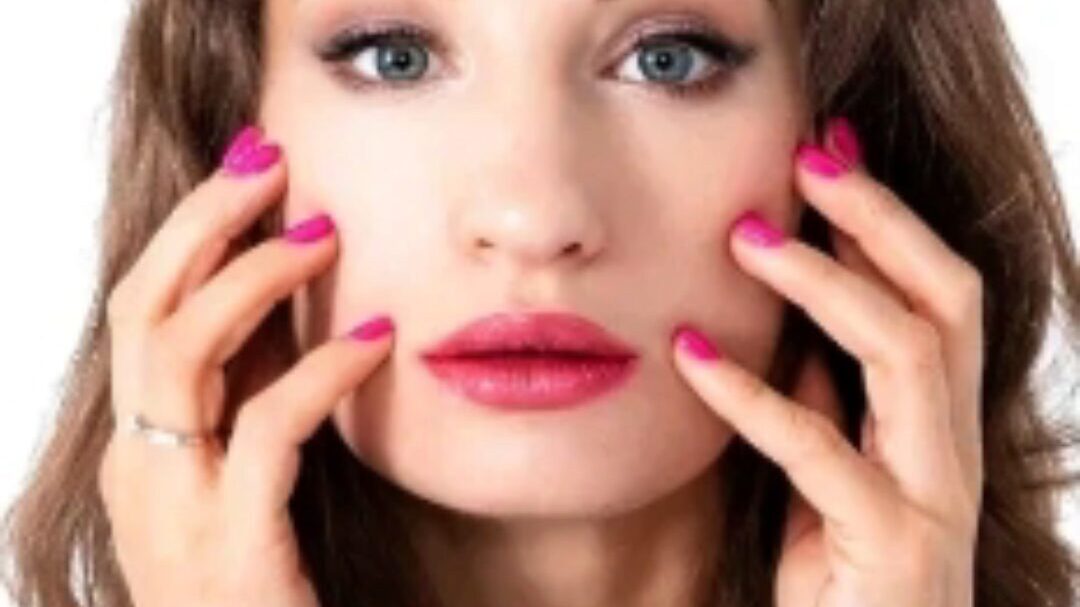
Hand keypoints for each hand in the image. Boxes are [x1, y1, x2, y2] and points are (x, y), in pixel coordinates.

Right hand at [99, 125, 394, 606]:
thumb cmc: (262, 579)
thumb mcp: (241, 474)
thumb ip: (247, 396)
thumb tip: (281, 299)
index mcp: (137, 446)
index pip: (140, 311)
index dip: (189, 232)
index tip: (247, 169)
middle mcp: (136, 469)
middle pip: (141, 310)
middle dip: (202, 223)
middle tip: (269, 163)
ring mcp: (171, 510)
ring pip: (180, 355)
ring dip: (252, 279)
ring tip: (323, 234)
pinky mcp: (231, 547)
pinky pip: (267, 429)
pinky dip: (321, 371)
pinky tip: (377, 341)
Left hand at [671, 117, 983, 606]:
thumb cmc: (842, 582)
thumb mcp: (831, 484)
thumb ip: (831, 414)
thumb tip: (801, 343)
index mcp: (938, 428)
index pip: (937, 297)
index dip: (886, 222)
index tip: (827, 155)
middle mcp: (953, 452)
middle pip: (945, 301)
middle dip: (878, 219)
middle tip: (806, 158)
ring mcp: (934, 498)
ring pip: (904, 354)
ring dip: (824, 283)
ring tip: (747, 238)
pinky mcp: (890, 545)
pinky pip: (820, 449)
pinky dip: (751, 392)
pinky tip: (691, 352)